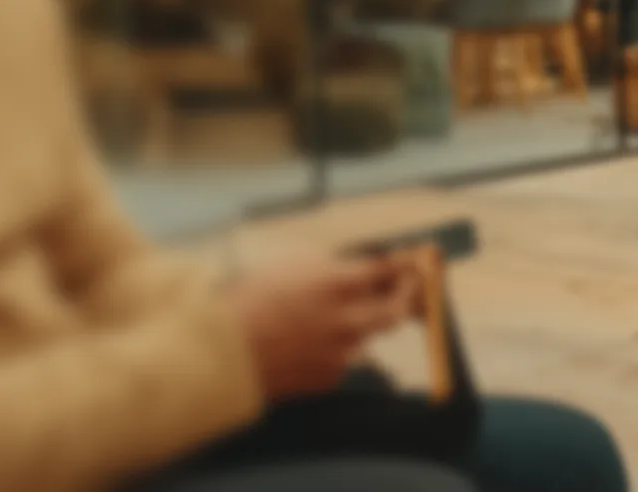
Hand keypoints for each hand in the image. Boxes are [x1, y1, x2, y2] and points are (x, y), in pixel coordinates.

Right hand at [224, 254, 418, 400]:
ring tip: (336, 315)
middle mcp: (346, 320)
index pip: (387, 271)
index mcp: (335, 284)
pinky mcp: (329, 377)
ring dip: (363, 322)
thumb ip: (333, 268)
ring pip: (370, 335)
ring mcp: (340, 353)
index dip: (405, 264)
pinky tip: (308, 343)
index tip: (415, 260)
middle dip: (407, 296)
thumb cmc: (248, 302)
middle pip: (398, 309)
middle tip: (407, 288)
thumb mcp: (291, 267)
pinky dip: (336, 349)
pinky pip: (345, 359)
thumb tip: (364, 268)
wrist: (222, 352)